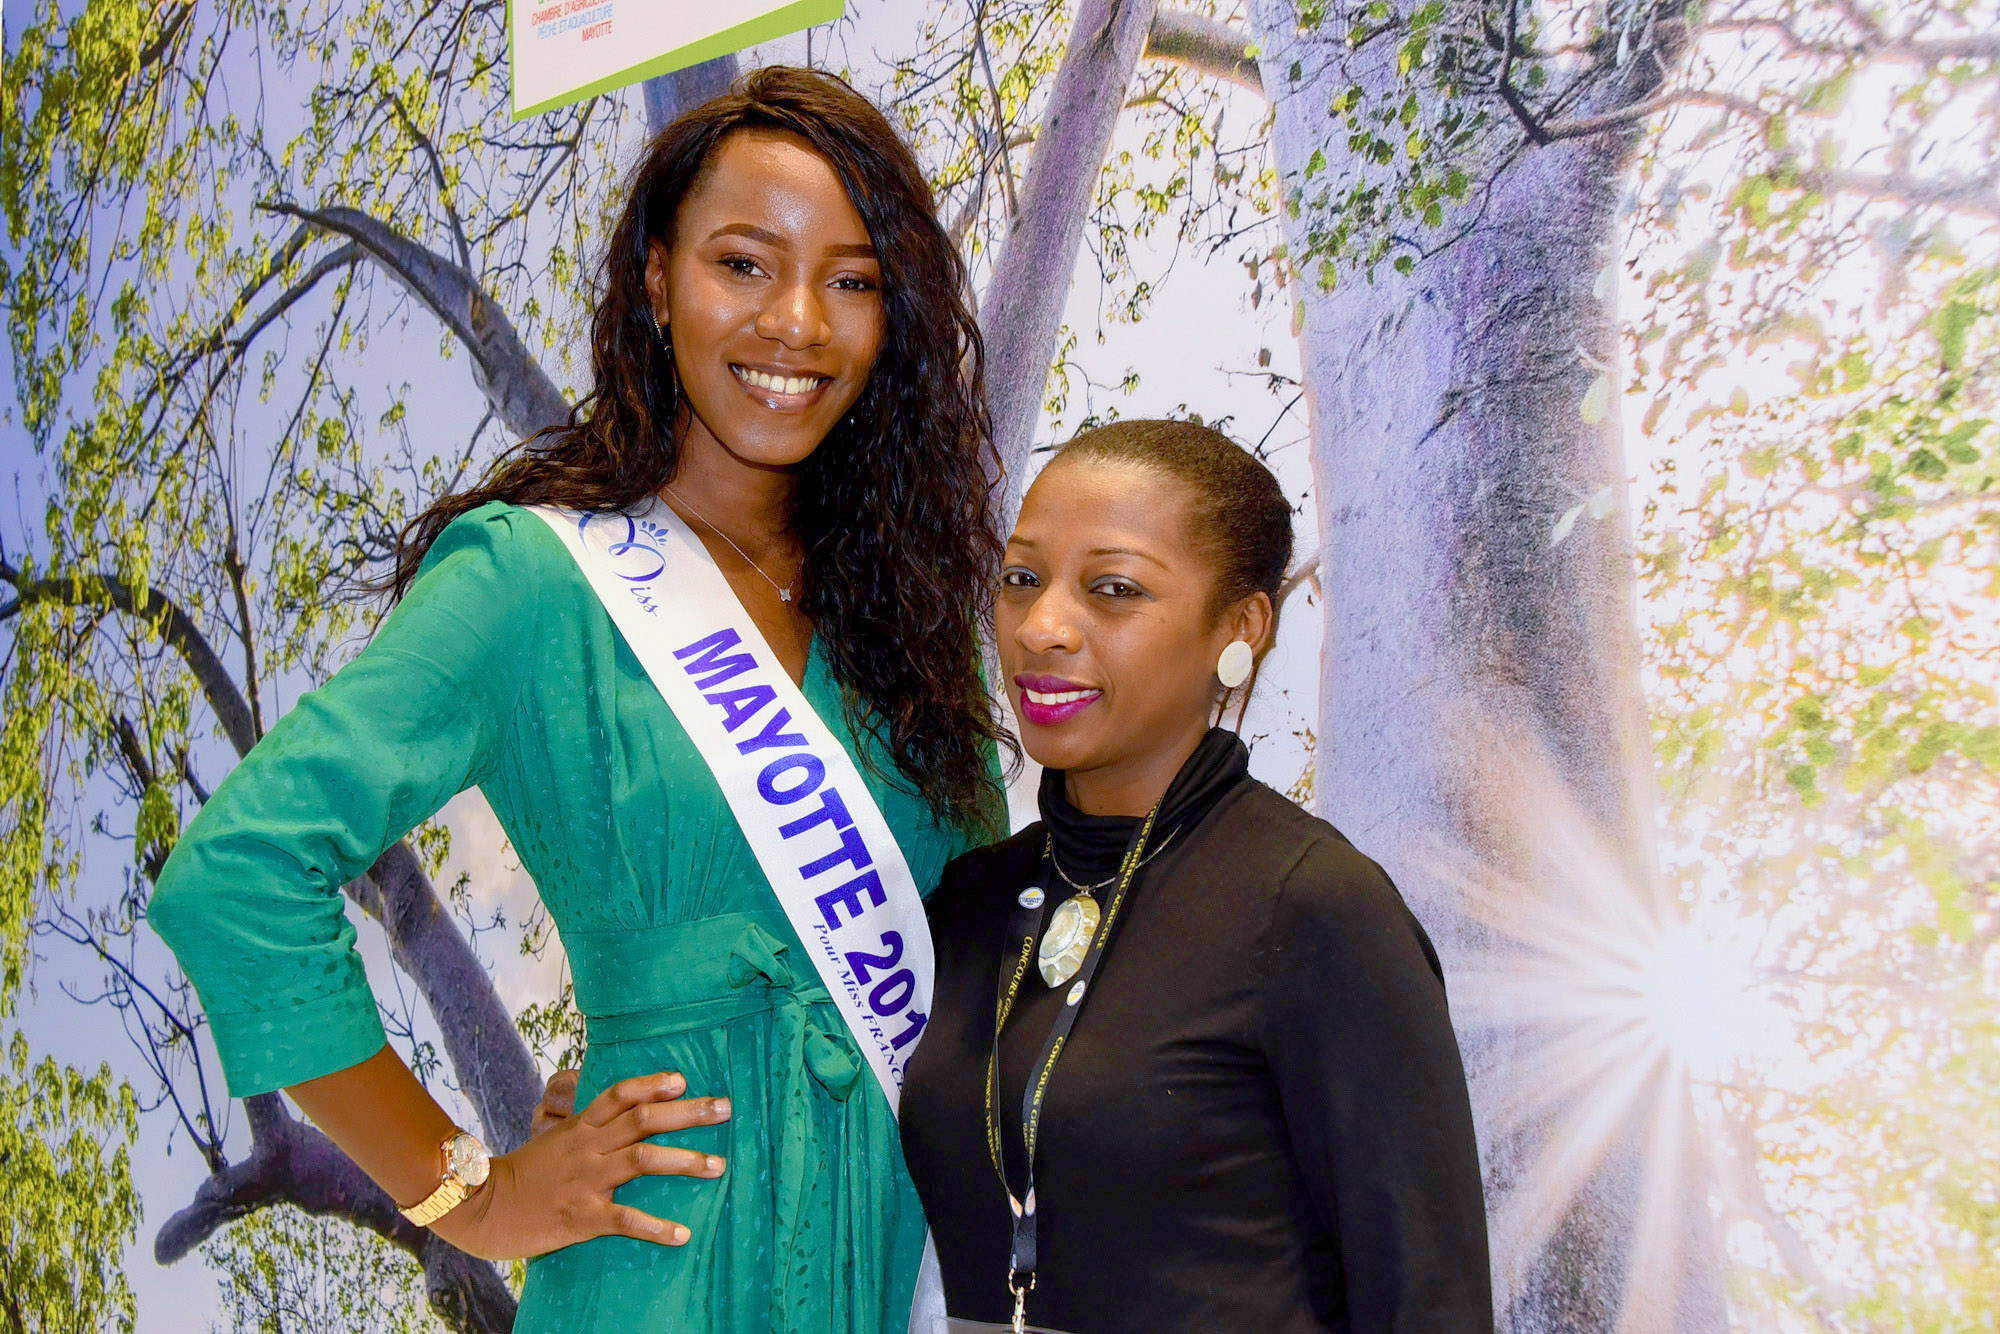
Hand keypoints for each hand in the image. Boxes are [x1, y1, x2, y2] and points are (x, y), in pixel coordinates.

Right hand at [432, 1070, 733, 1259]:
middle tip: (726, 1108)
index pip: (620, 1094)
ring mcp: (586, 1180)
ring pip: (643, 1159)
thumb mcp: (552, 1140)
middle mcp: (588, 1147)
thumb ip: (585, 1129)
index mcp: (580, 1127)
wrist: (481, 1208)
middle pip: (643, 1119)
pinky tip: (682, 1234)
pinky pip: (625, 1220)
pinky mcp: (582, 1216)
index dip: (652, 1084)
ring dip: (685, 1161)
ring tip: (719, 1166)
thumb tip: (620, 1118)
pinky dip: (656, 1227)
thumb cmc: (522, 1175)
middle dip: (689, 1112)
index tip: (684, 1080)